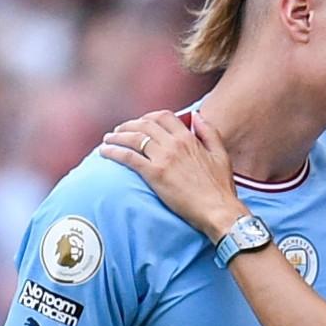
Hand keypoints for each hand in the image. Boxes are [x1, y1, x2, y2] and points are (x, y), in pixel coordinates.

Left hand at [100, 110, 248, 240]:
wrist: (218, 210)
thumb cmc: (221, 187)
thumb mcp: (221, 154)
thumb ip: (209, 132)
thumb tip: (197, 115)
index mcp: (189, 138)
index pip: (163, 116)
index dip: (148, 117)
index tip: (140, 123)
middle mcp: (174, 144)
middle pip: (144, 125)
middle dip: (128, 125)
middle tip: (118, 131)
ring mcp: (163, 158)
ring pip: (134, 138)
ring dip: (117, 137)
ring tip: (108, 140)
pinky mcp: (154, 174)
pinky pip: (128, 157)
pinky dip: (114, 152)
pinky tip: (105, 152)